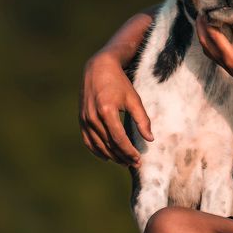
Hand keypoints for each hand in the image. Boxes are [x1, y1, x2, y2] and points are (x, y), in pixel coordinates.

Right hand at [80, 51, 152, 166]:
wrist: (98, 68)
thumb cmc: (119, 82)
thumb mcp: (133, 98)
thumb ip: (142, 119)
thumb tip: (150, 139)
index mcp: (107, 110)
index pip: (119, 139)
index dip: (129, 151)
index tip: (139, 159)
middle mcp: (93, 117)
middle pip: (109, 144)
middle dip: (122, 156)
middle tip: (135, 164)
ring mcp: (85, 119)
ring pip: (98, 145)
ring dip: (111, 156)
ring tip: (124, 162)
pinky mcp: (81, 119)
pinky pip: (88, 140)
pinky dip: (97, 151)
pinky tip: (107, 157)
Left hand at [195, 16, 232, 109]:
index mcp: (231, 59)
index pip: (215, 38)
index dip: (208, 24)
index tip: (205, 12)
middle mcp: (226, 63)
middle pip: (206, 44)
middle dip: (200, 29)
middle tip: (199, 14)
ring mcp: (227, 67)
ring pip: (208, 50)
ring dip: (203, 36)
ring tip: (203, 24)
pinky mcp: (231, 69)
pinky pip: (215, 54)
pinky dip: (210, 43)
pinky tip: (215, 37)